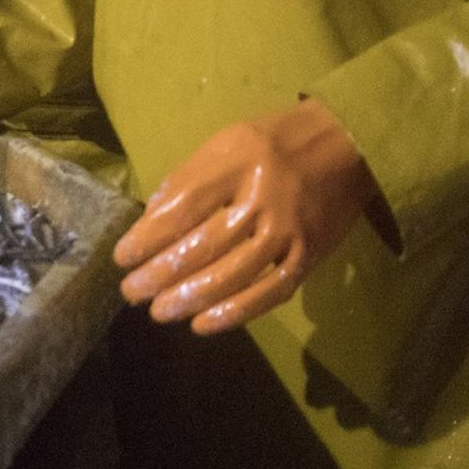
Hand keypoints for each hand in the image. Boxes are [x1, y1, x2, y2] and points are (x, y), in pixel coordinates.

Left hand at [113, 99, 377, 334]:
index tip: (121, 257)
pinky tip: (204, 324)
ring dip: (192, 298)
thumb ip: (186, 180)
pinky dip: (237, 312)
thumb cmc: (271, 144)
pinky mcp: (310, 255)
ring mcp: (289, 229)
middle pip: (205, 244)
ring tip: (160, 311)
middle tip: (132, 292)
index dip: (148, 237)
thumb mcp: (223, 143)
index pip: (182, 208)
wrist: (348, 144)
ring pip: (235, 273)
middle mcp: (262, 198)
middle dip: (162, 273)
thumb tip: (149, 221)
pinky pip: (272, 291)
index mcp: (234, 164)